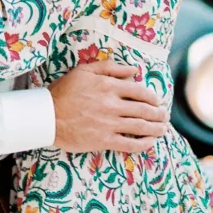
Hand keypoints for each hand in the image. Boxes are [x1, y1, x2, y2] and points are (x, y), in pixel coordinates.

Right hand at [49, 62, 168, 152]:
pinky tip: (150, 143)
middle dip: (159, 114)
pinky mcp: (104, 140)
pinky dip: (143, 144)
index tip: (157, 101)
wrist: (48, 115)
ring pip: (141, 127)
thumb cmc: (64, 91)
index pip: (140, 91)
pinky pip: (129, 144)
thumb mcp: (85, 71)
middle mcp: (112, 105)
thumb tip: (134, 70)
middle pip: (144, 110)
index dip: (152, 97)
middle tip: (165, 116)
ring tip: (163, 129)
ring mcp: (109, 124)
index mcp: (109, 86)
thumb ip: (110, 68)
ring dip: (156, 129)